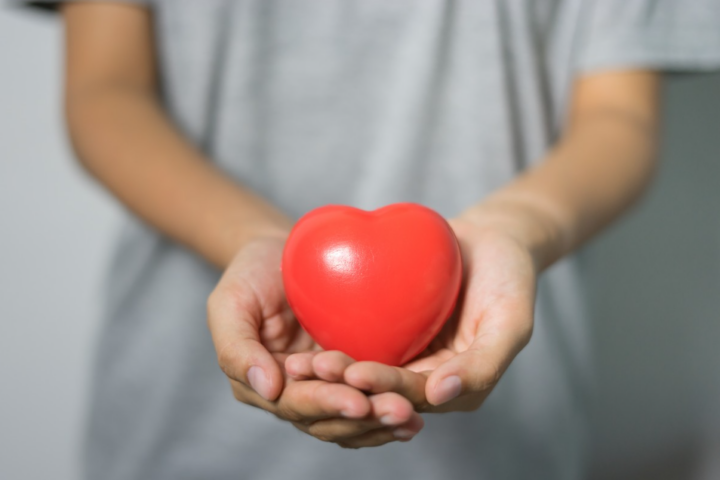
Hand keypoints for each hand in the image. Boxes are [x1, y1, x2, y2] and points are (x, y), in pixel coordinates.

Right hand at [206, 236, 424, 446]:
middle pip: (329, 418)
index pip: (295, 404)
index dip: (326, 404)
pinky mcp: (351, 371)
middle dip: (364, 418)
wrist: (281, 253)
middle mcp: (295, 393)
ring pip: (352, 418)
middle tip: (400, 411)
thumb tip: (268, 388)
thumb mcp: (230, 303)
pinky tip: (417, 412)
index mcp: (264, 383)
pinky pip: (370, 397)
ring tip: (412, 418)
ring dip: (382, 422)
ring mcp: (325, 385)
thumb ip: (236, 348)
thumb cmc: (250, 274)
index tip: (358, 401)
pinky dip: (389, 411)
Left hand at [286, 216, 535, 412]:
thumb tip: (440, 397)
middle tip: (313, 368)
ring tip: (301, 362)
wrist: (492, 240)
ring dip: (332, 371)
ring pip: (362, 369)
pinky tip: (307, 336)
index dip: (383, 387)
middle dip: (346, 384)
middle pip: (380, 388)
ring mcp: (405, 354)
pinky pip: (358, 340)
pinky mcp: (389, 331)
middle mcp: (425, 377)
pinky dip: (334, 342)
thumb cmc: (509, 278)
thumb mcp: (511, 321)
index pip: (412, 395)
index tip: (355, 374)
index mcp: (454, 387)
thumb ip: (485, 363)